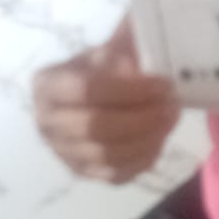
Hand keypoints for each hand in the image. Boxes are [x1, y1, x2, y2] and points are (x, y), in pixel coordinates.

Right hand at [32, 18, 179, 183]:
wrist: (104, 88)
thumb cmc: (111, 63)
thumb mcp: (116, 44)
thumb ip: (127, 43)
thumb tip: (138, 59)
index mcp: (47, 84)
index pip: (85, 90)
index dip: (129, 90)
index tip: (163, 84)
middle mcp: (46, 122)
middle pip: (95, 127)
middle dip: (141, 118)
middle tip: (172, 106)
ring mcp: (62, 152)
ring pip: (106, 155)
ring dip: (146, 139)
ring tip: (170, 119)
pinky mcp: (83, 172)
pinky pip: (114, 175)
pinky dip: (141, 159)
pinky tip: (159, 139)